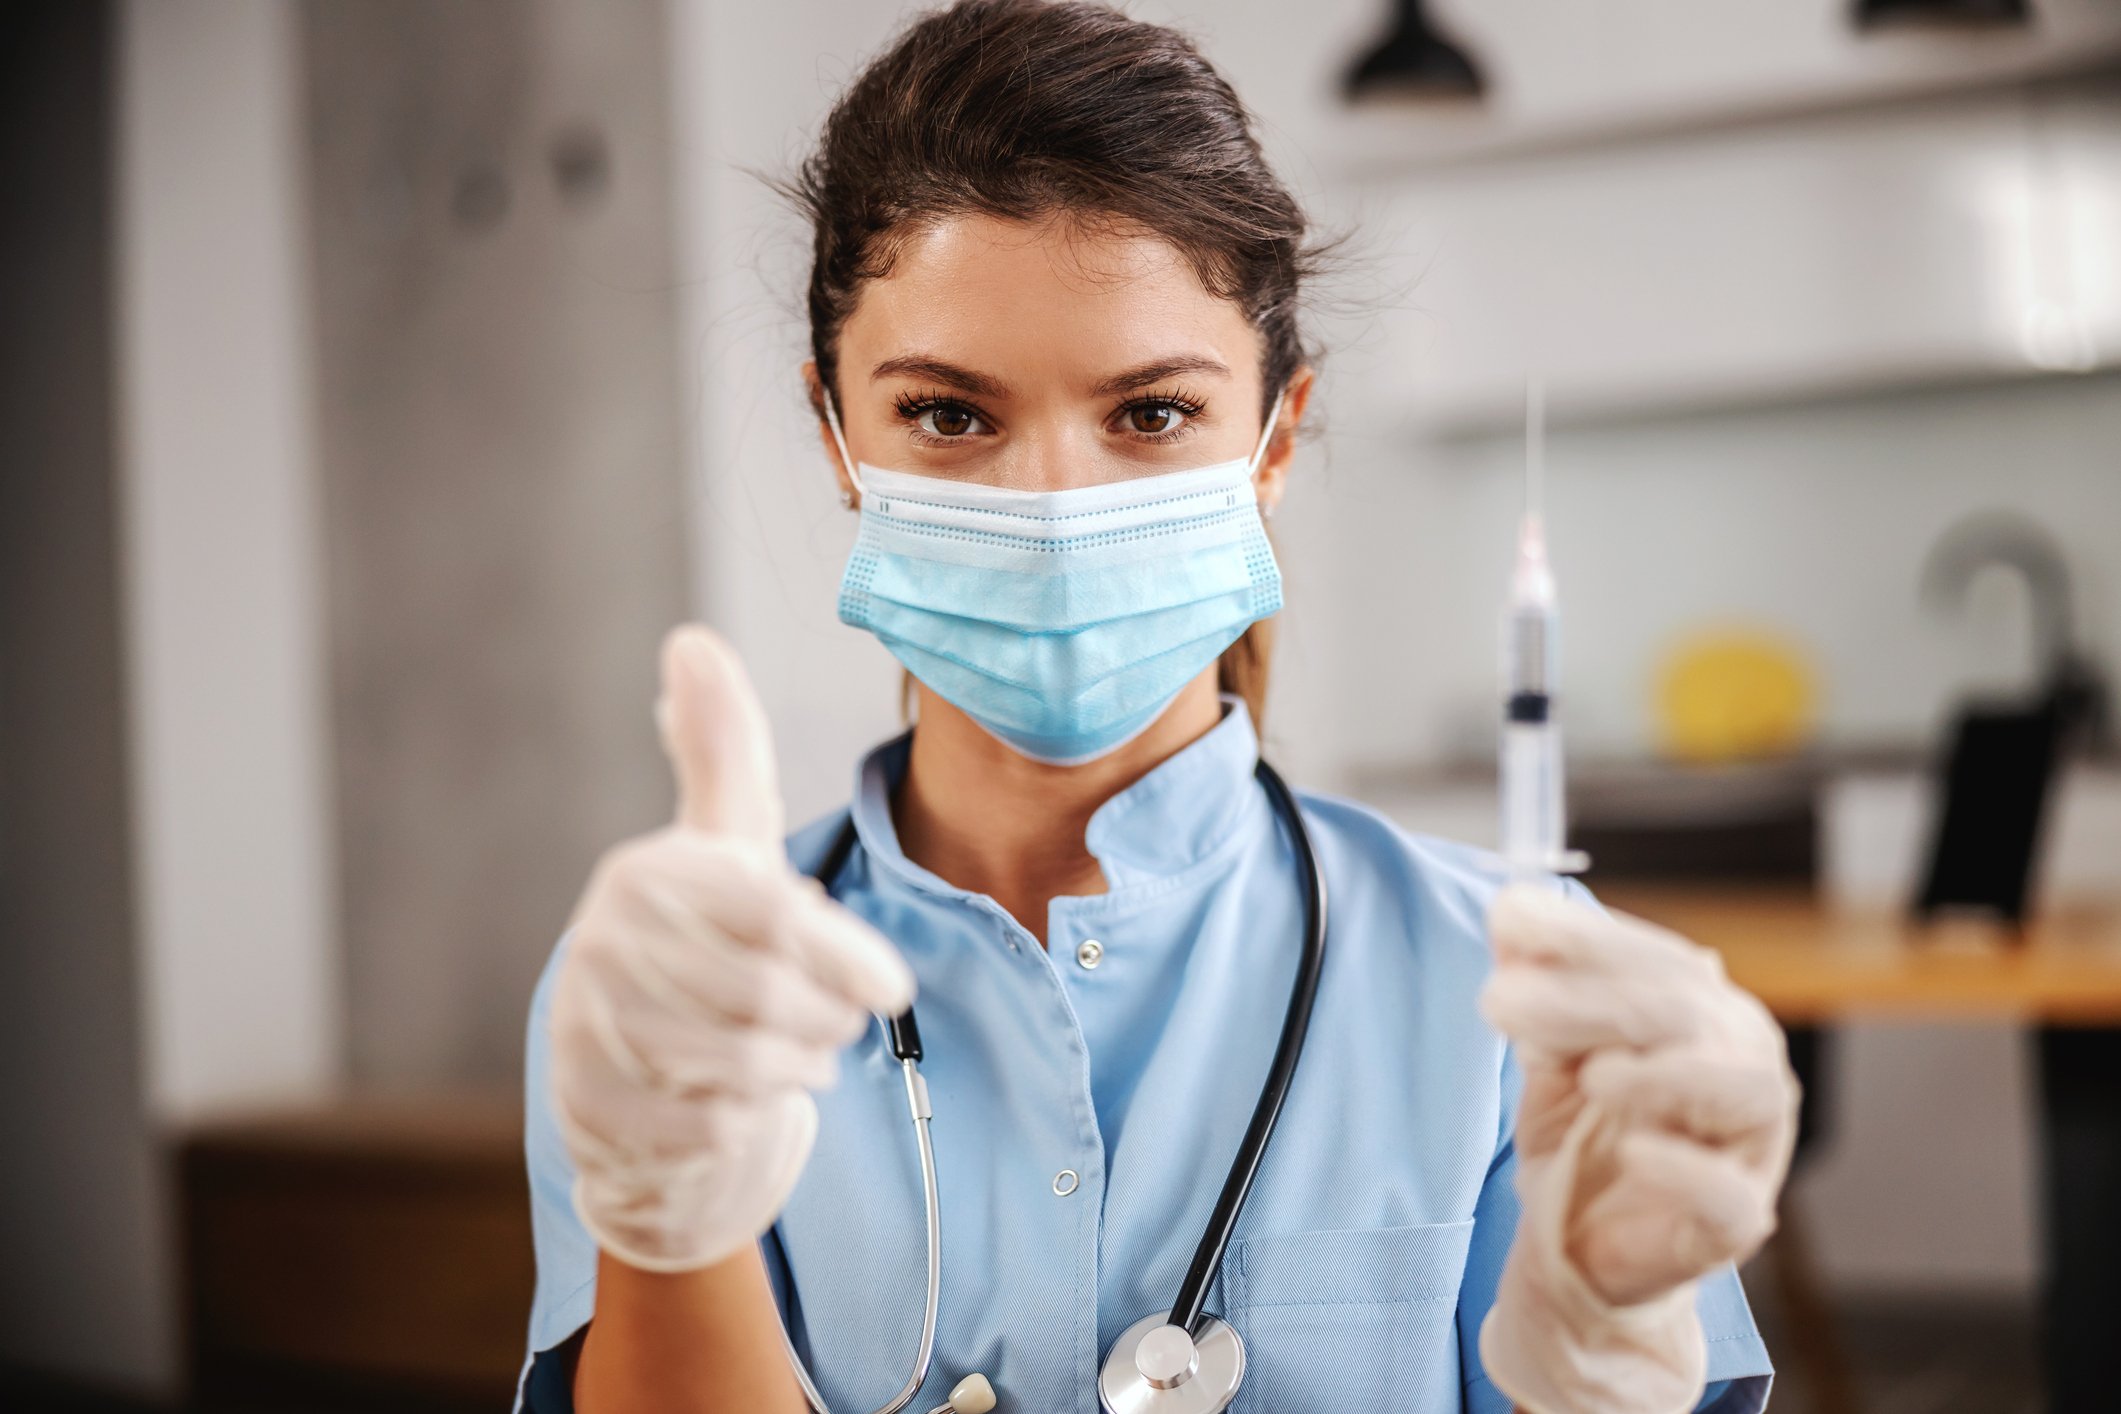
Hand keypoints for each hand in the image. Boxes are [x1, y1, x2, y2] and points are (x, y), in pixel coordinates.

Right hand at [549, 625, 915, 1271]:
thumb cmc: (701, 944)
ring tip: (803, 1058)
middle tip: (839, 1027)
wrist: (631, 1075)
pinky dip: (748, 1123)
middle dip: (826, 1021)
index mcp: (651, 873)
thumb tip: (689, 642)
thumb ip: (722, 750)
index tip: (892, 989)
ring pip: (741, 1064)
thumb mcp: (723, 843)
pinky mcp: (585, 1105)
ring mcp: (586, 1024)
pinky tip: (750, 1104)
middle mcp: (605, 942)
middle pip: (766, 996)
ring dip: (795, 1070)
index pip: (770, 915)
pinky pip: (703, 1126)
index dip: (844, 956)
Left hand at [1476, 884, 1798, 1413]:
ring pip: (1740, 1091)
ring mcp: (1750, 1146)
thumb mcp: (1546, 1051)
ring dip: (1666, 1074)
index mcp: (1702, 1009)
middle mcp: (1740, 1063)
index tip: (1509, 916)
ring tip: (1594, 1073)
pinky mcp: (1736, 1223)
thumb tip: (1511, 915)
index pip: (1655, 959)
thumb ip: (1537, 988)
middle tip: (1501, 997)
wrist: (1579, 1241)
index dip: (1586, 937)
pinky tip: (1634, 1147)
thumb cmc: (1579, 1130)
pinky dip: (1686, 1168)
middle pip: (1686, 1014)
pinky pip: (1730, 1196)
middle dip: (1593, 998)